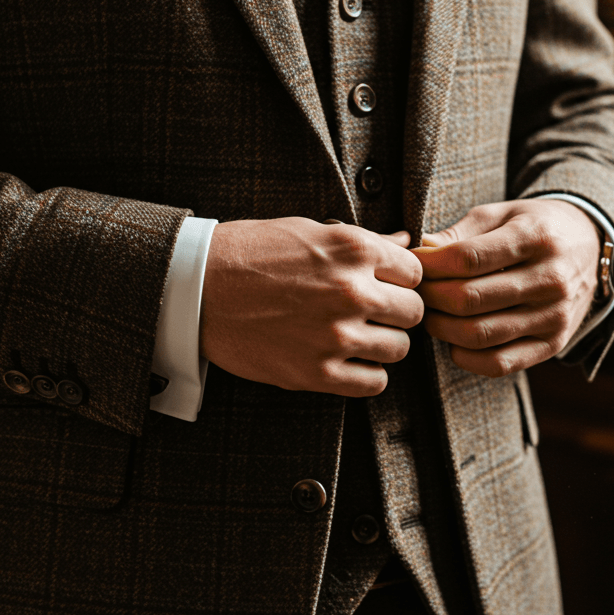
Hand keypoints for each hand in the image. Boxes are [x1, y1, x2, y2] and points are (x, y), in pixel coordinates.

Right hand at [199, 218, 422, 395]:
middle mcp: (352, 292)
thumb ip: (363, 242)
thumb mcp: (310, 231)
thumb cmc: (251, 253)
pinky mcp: (316, 372)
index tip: (383, 285)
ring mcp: (336, 335)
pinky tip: (347, 361)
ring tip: (356, 337)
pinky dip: (366, 375)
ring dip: (382, 344)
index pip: (415, 272)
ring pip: (399, 349)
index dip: (401, 280)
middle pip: (413, 313)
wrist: (198, 288)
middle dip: (396, 312)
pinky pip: (374, 383)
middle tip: (372, 313)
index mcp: (354, 250)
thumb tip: (402, 244)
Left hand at [415, 199, 600, 377]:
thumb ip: (461, 232)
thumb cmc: (534, 226)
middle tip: (416, 291)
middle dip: (430, 297)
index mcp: (536, 237)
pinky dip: (465, 357)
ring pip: (479, 335)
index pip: (467, 258)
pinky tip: (454, 340)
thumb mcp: (502, 213)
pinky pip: (499, 364)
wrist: (590, 246)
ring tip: (431, 313)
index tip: (413, 264)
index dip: (429, 265)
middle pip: (469, 299)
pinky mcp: (553, 344)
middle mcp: (550, 279)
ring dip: (441, 328)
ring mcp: (554, 316)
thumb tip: (421, 249)